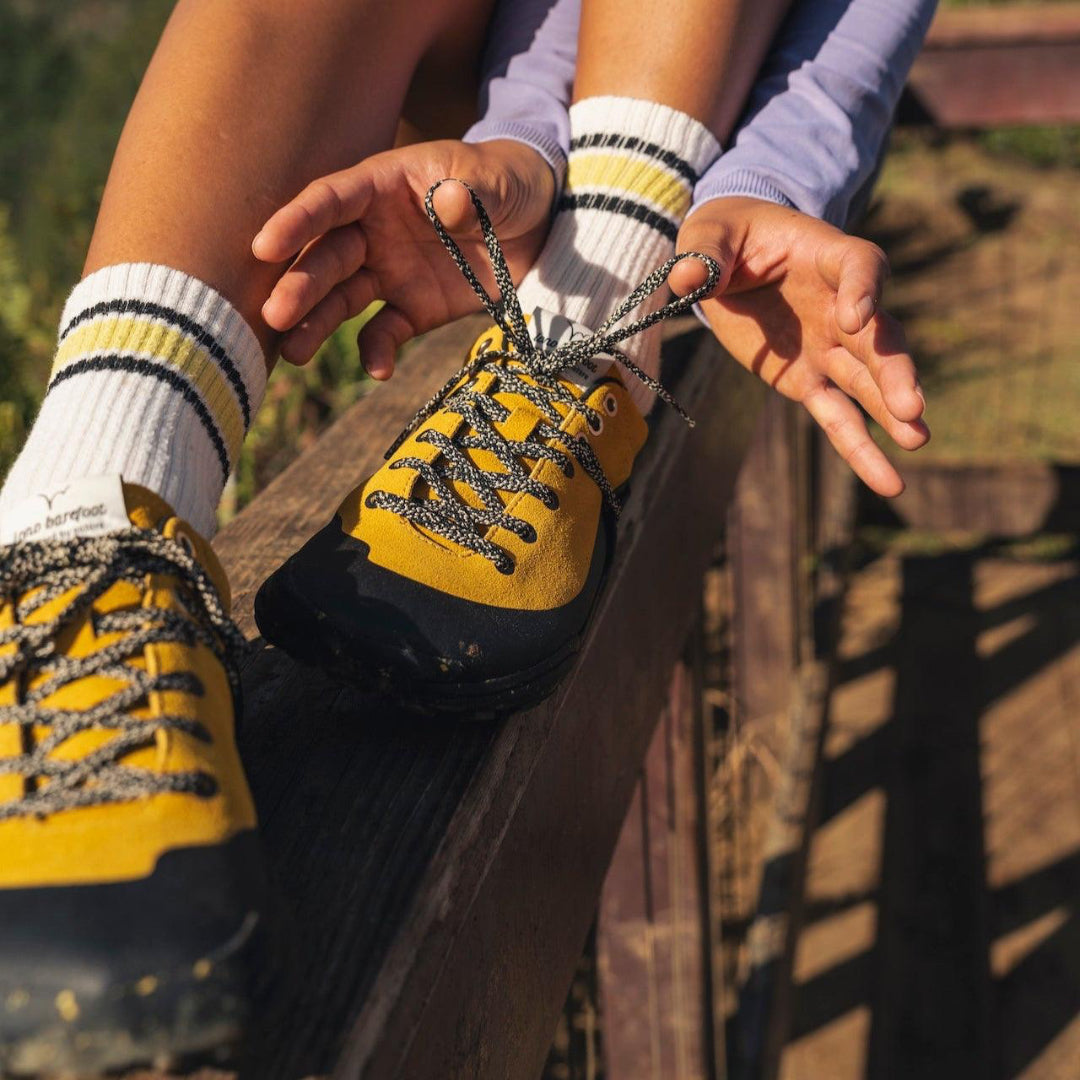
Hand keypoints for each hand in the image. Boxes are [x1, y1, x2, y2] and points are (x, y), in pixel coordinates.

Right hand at [252, 139, 554, 377]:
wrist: (537, 223)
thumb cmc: (505, 183)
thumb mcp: (493, 179)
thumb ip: (470, 192)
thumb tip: (447, 202)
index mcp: (383, 186)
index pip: (332, 201)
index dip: (298, 221)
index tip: (264, 245)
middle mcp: (374, 230)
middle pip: (328, 256)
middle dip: (300, 285)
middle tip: (274, 315)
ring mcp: (390, 271)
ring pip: (343, 298)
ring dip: (317, 324)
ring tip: (293, 354)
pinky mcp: (412, 308)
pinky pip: (386, 332)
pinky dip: (379, 352)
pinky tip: (379, 371)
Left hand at [672, 197, 927, 496]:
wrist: (728, 260)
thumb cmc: (726, 236)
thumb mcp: (710, 233)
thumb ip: (704, 253)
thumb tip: (687, 278)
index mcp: (826, 256)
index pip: (860, 267)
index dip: (863, 290)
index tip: (856, 316)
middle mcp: (841, 305)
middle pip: (877, 336)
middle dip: (894, 370)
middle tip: (911, 405)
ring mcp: (829, 347)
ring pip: (866, 381)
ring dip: (891, 410)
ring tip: (917, 441)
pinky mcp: (808, 380)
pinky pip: (838, 416)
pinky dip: (859, 448)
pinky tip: (889, 481)